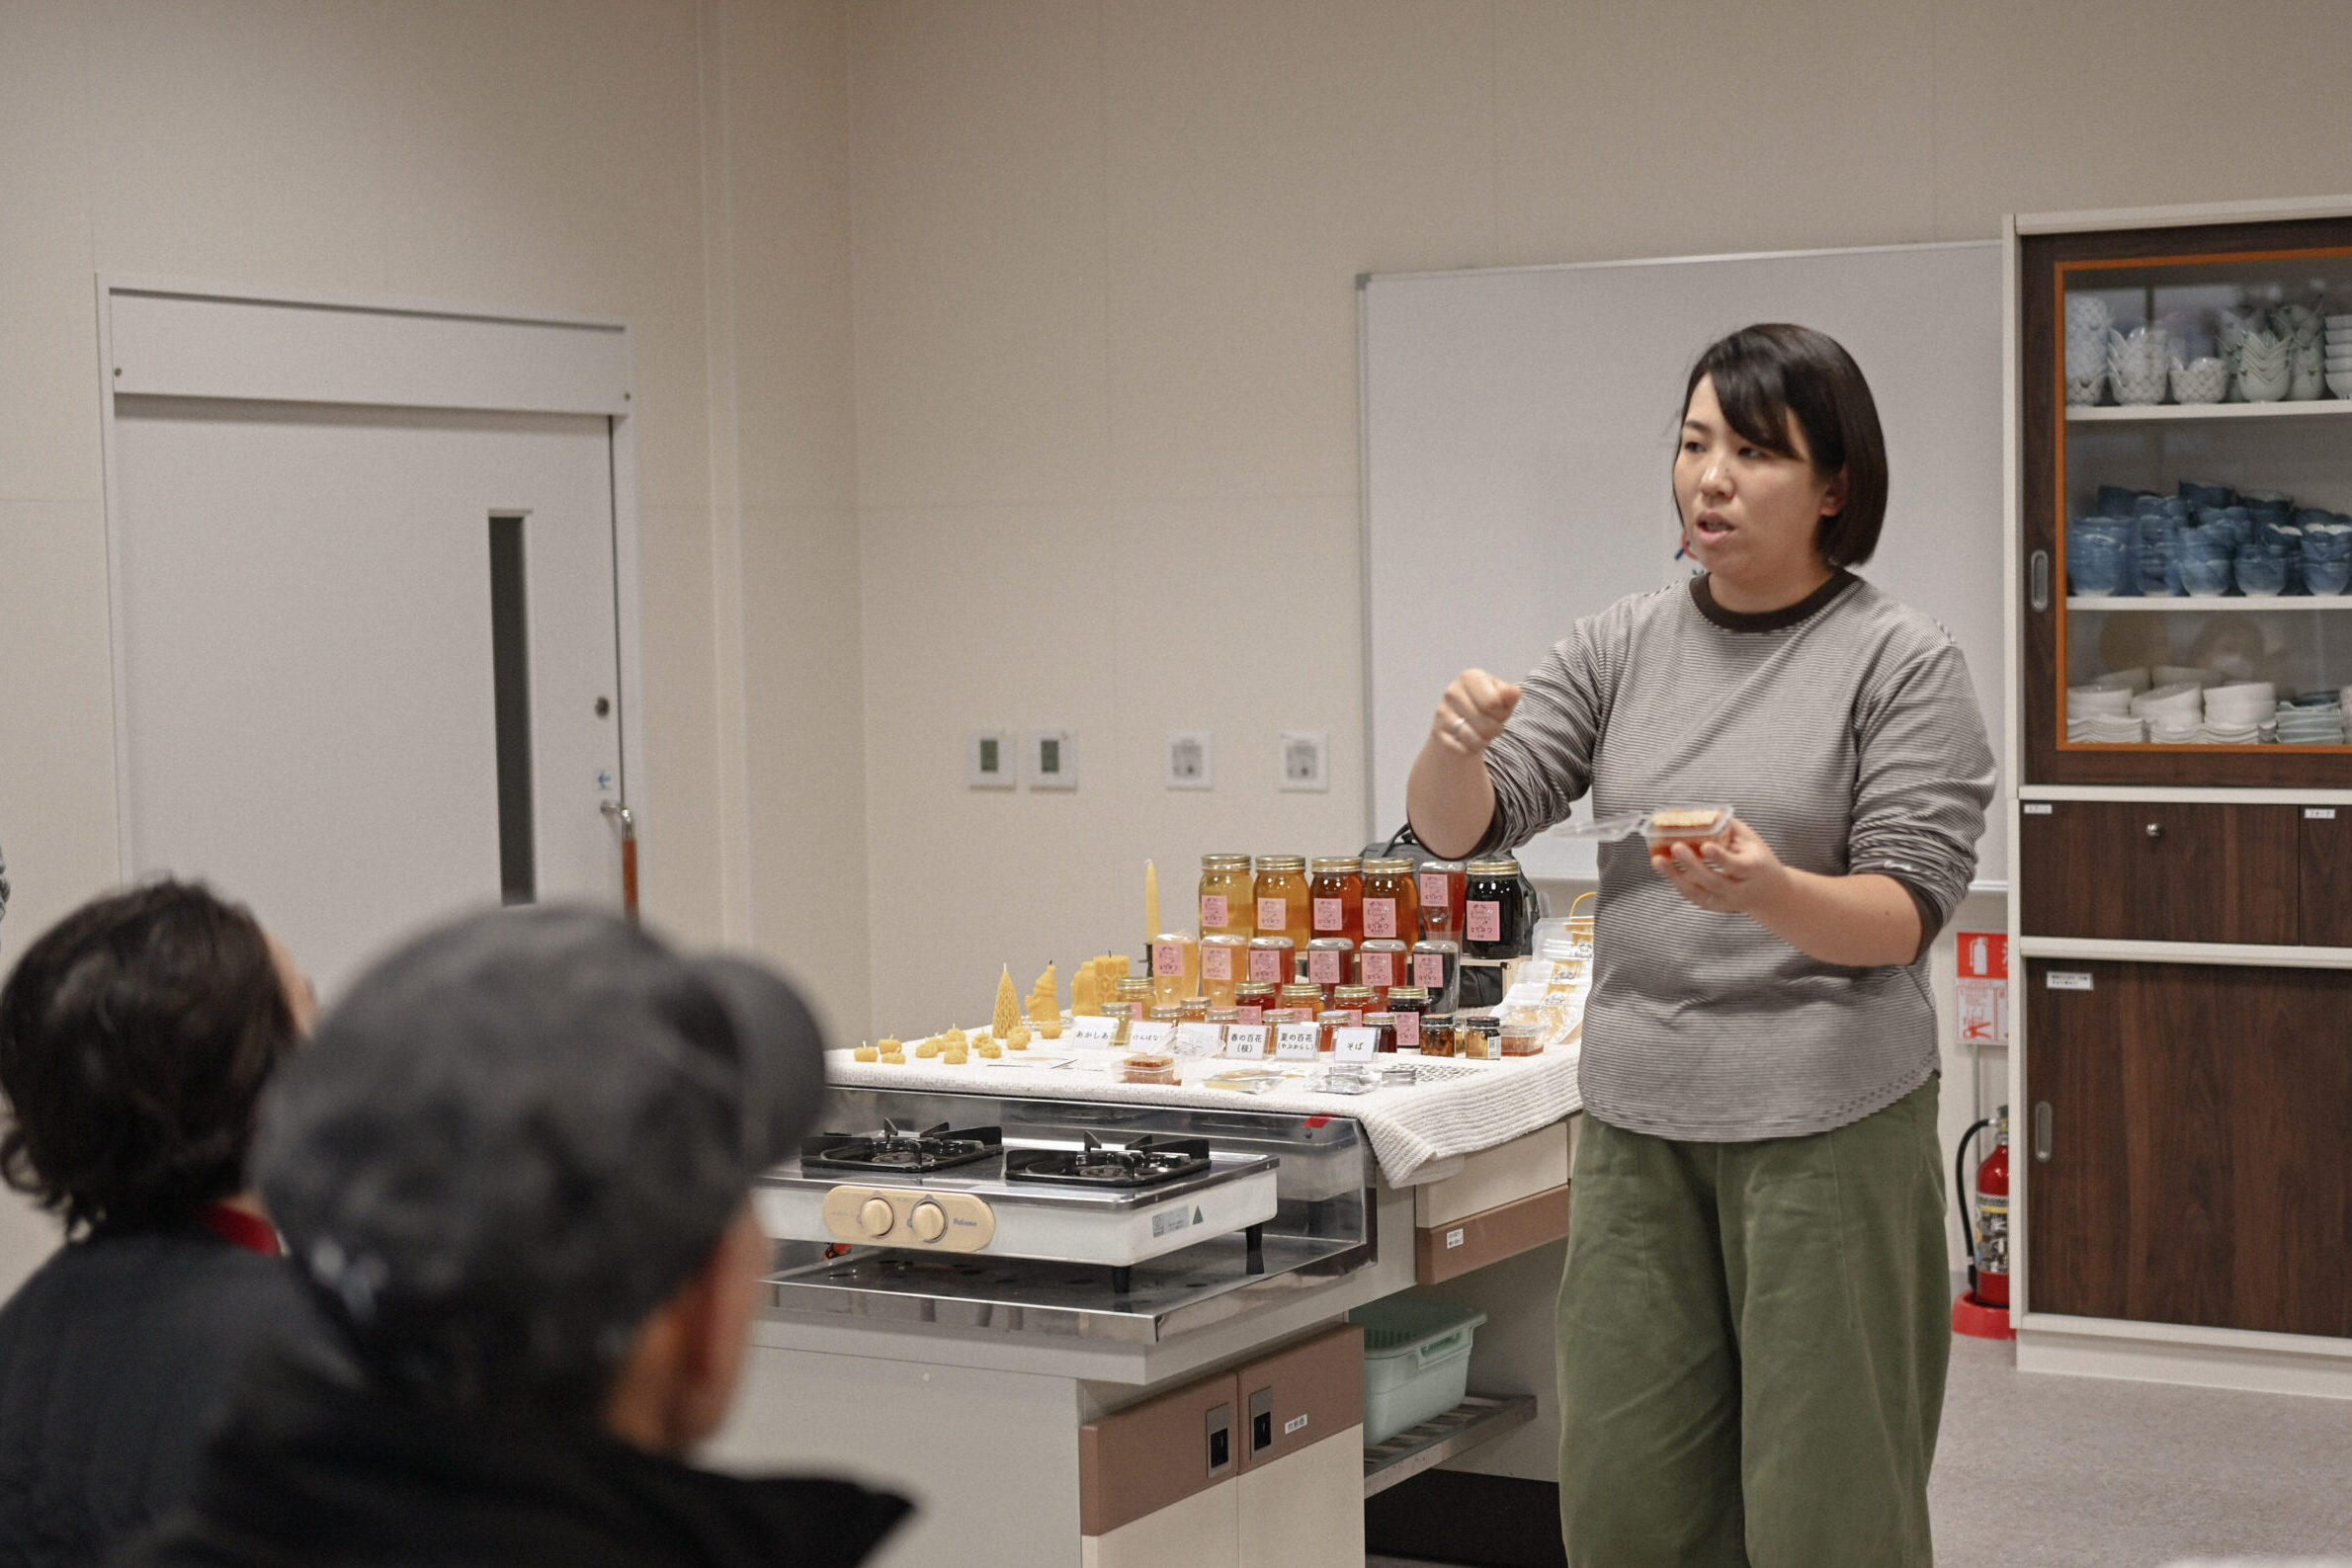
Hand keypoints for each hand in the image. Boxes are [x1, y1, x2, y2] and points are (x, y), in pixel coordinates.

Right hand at [1433, 669, 1520, 757]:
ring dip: (1486, 739)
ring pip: (1476, 737)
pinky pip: (1465, 748)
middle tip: (1493, 722)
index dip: (1502, 711)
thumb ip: (1510, 694)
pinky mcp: (1439, 733)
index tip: (1499, 709)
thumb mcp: (1501, 696)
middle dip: (1496, 727)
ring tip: (1484, 732)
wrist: (1459, 720)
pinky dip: (1473, 747)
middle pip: (1486, 722)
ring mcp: (1443, 713)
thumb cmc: (1484, 705)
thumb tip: (1514, 693)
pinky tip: (1471, 739)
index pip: (1493, 702)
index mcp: (1469, 677)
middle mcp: (1452, 692)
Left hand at [1649, 817, 1787, 915]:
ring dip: (1675, 877)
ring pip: (1698, 893)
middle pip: (1713, 880)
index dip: (1720, 857)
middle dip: (1692, 865)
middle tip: (1675, 847)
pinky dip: (1677, 882)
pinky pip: (1692, 897)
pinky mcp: (1714, 907)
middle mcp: (1740, 889)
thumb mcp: (1751, 841)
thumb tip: (1704, 810)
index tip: (1705, 846)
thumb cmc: (1756, 859)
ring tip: (1657, 860)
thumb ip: (1729, 827)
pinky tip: (1664, 868)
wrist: (1769, 893)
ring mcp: (1726, 902)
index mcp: (1754, 869)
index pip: (1737, 865)